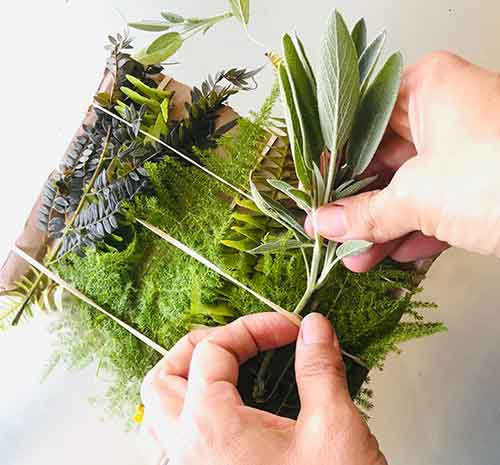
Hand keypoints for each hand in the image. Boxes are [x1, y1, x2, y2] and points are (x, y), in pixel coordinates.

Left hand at [140, 313, 386, 464]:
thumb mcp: (334, 430)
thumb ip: (319, 371)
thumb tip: (314, 330)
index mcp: (210, 428)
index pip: (213, 351)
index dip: (253, 328)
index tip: (289, 330)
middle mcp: (187, 452)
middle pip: (164, 378)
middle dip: (201, 346)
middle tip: (240, 339)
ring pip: (156, 415)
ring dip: (182, 382)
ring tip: (218, 368)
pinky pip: (170, 445)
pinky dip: (186, 417)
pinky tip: (217, 415)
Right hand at [306, 51, 499, 270]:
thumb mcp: (420, 195)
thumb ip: (365, 213)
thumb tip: (322, 224)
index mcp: (426, 88)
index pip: (358, 123)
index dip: (332, 162)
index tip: (313, 191)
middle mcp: (445, 112)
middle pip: (382, 161)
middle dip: (356, 205)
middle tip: (330, 232)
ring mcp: (466, 149)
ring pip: (408, 188)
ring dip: (381, 226)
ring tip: (354, 255)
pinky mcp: (483, 184)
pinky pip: (436, 206)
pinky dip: (415, 233)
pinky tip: (392, 256)